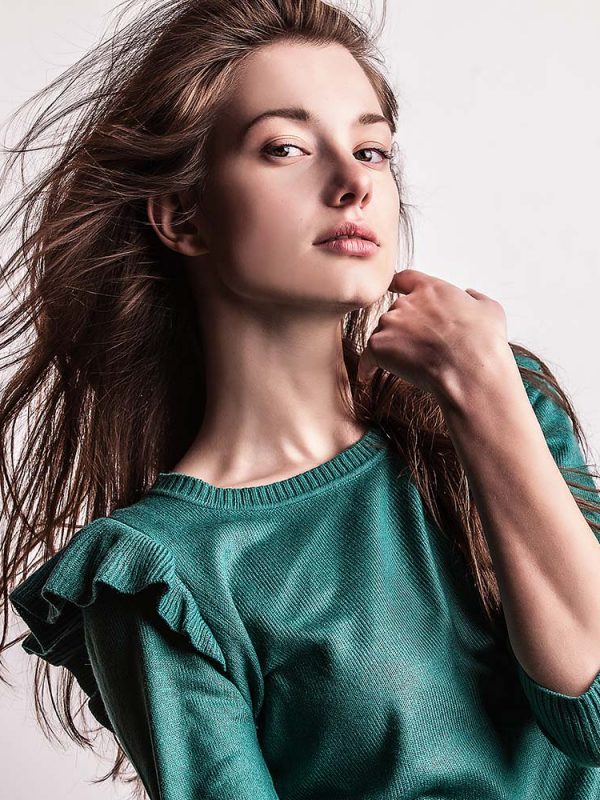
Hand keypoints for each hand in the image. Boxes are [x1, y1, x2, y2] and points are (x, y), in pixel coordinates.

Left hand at [356, 269, 509, 399]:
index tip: (393, 291)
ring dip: (390, 346)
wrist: (470, 370)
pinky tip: (370, 375)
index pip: (405, 279)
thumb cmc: (483, 343)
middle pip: (394, 312)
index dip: (399, 287)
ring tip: (410, 365)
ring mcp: (390, 323)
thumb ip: (475, 298)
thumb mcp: (490, 310)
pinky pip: (369, 356)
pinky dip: (369, 365)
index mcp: (431, 289)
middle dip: (402, 329)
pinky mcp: (379, 345)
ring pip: (383, 333)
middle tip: (417, 349)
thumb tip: (470, 295)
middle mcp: (406, 302)